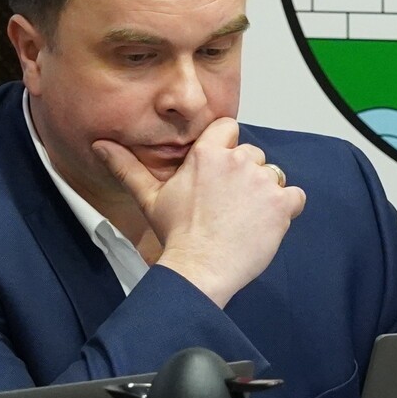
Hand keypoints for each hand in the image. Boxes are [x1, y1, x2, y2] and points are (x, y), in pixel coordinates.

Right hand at [94, 117, 305, 307]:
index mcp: (207, 153)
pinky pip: (295, 196)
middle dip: (244, 174)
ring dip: (264, 192)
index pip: (228, 129)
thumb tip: (102, 145)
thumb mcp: (150, 198)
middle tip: (229, 203)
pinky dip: (287, 208)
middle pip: (252, 154)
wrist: (200, 268)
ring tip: (244, 217)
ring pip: (273, 174)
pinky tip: (266, 223)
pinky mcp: (281, 205)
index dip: (226, 147)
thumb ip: (128, 167)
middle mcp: (237, 161)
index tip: (220, 170)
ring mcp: (262, 182)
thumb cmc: (176, 236)